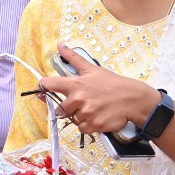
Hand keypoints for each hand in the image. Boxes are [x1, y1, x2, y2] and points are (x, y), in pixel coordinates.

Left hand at [37, 43, 158, 135]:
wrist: (132, 99)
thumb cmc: (112, 84)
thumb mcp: (92, 69)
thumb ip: (73, 58)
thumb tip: (60, 45)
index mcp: (76, 84)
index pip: (50, 84)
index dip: (42, 87)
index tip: (41, 90)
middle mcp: (79, 99)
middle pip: (61, 109)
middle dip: (70, 108)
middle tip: (84, 103)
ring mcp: (86, 113)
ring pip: (73, 120)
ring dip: (81, 116)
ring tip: (94, 108)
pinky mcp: (94, 125)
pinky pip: (83, 129)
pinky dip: (89, 125)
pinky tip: (98, 117)